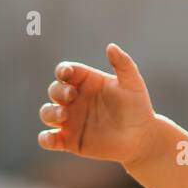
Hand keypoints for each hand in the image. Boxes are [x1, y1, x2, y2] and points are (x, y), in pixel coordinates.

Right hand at [38, 43, 156, 164]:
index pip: (66, 71)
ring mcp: (70, 120)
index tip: (66, 73)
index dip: (62, 70)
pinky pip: (49, 139)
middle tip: (71, 95)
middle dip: (58, 91)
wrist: (141, 138)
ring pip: (47, 113)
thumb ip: (123, 64)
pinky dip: (45, 139)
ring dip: (50, 113)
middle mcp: (75, 99)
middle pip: (54, 90)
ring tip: (63, 116)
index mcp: (86, 82)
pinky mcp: (69, 141)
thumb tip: (111, 46)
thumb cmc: (138, 107)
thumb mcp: (132, 84)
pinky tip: (50, 138)